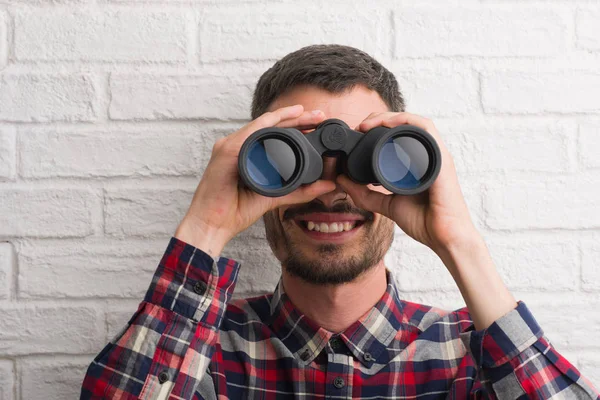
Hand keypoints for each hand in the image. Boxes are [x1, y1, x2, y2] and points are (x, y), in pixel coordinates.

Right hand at [175, 105, 335, 256]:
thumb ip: (301, 191)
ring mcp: (231, 145)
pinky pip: (251, 130)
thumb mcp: (276, 197)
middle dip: (297, 118)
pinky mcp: (227, 150)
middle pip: (271, 126)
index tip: (318, 125)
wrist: (213, 224)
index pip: (275, 135)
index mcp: (248, 154)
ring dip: (286, 116)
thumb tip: (328, 186)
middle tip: (320, 115)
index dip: (296, 127)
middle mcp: (238, 146)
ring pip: (263, 124)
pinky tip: (285, 117)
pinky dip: (269, 122)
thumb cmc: (235, 211)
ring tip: (307, 113)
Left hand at [336, 112, 479, 254]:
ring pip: (414, 122)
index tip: (357, 133)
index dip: (377, 127)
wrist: (444, 237)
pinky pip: (426, 129)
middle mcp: (428, 155)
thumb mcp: (387, 204)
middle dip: (380, 118)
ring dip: (391, 117)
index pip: (399, 134)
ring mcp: (436, 155)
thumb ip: (365, 194)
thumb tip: (342, 181)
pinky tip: (389, 124)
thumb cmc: (424, 221)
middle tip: (360, 126)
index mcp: (417, 162)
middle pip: (405, 124)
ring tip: (369, 123)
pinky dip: (407, 121)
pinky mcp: (441, 158)